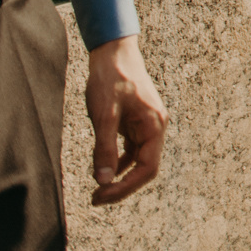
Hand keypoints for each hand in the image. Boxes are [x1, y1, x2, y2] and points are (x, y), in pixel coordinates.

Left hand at [84, 35, 166, 203]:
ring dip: (120, 177)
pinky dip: (119, 162)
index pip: (147, 168)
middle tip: (96, 199)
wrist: (113, 52)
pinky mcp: (135, 122)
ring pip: (138, 161)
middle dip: (122, 186)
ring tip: (98, 191)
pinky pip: (131, 150)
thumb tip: (102, 180)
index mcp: (154, 125)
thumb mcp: (104, 115)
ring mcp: (146, 125)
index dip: (125, 187)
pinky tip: (105, 170)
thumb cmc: (111, 79)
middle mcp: (154, 127)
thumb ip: (104, 148)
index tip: (102, 196)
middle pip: (145, 168)